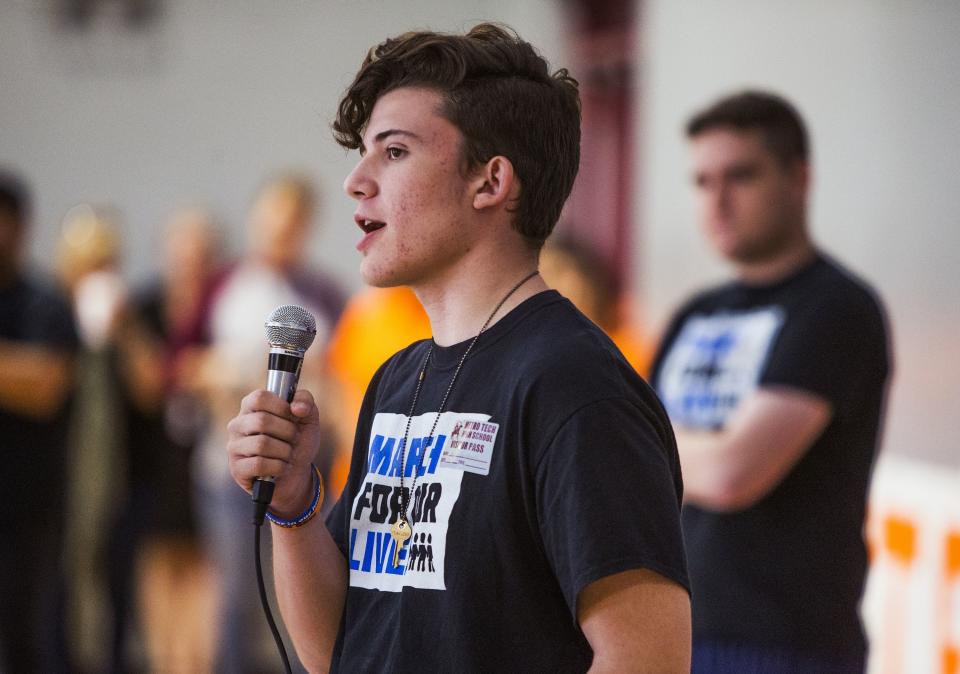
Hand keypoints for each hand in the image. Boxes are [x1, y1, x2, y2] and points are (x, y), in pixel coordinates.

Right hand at [227, 388, 321, 517]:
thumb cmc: (297, 441)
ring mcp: (234, 447)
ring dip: (285, 451)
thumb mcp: (308, 418)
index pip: (259, 397)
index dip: (281, 407)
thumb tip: (297, 408)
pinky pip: (259, 465)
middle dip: (288, 432)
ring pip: (262, 444)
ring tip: (288, 454)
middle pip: (262, 421)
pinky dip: (279, 467)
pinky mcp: (237, 469)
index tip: (293, 416)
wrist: (296, 473)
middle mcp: (237, 425)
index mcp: (251, 407)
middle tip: (294, 439)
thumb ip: (305, 401)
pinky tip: (282, 467)